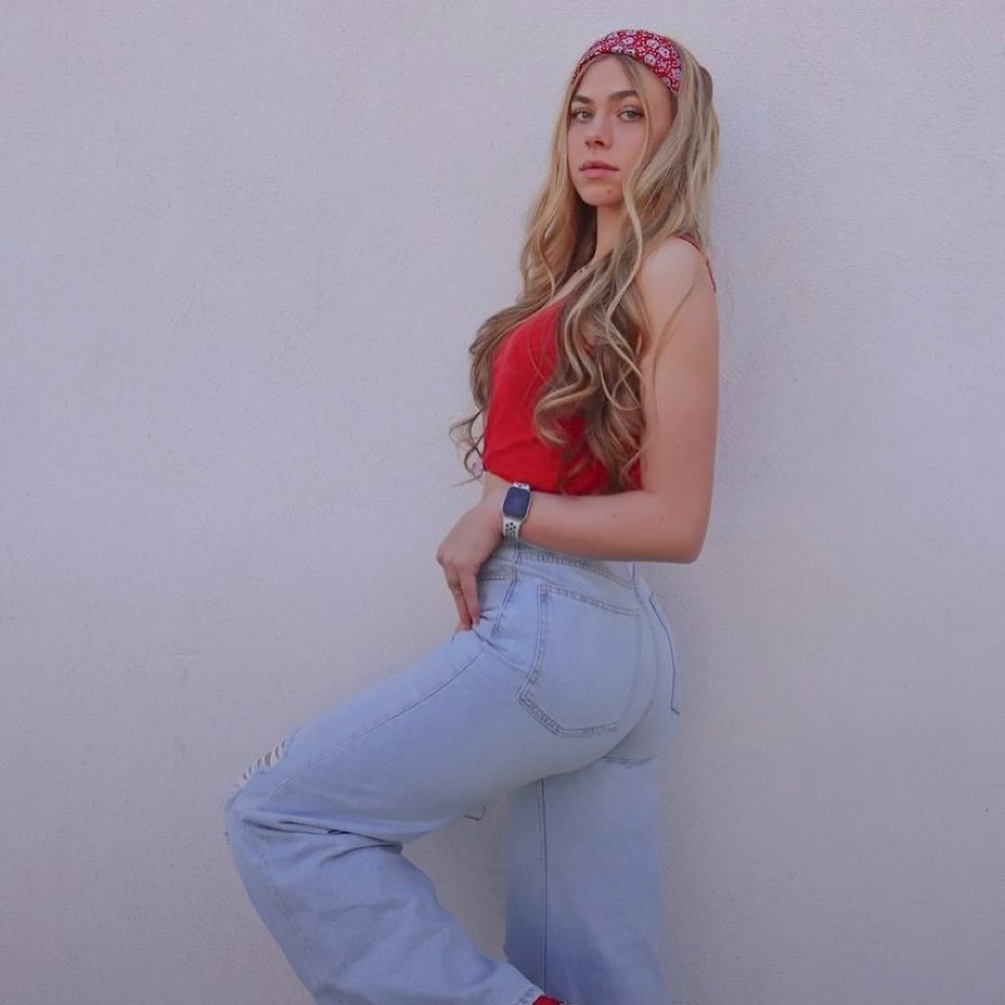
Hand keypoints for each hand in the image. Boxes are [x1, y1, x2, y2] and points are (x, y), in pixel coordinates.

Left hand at [436, 489, 504, 629]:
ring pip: (458, 592)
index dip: (459, 593)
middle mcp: (445, 557)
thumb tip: (476, 560)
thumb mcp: (472, 536)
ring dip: (465, 611)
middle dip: (460, 606)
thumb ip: (469, 550)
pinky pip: (468, 590)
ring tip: (470, 625)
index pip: (452, 577)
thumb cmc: (487, 520)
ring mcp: (452, 562)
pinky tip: (475, 617)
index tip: (464, 606)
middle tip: (465, 622)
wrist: (493, 513)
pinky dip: (472, 605)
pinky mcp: (464, 566)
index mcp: (445, 550)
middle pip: (453, 586)